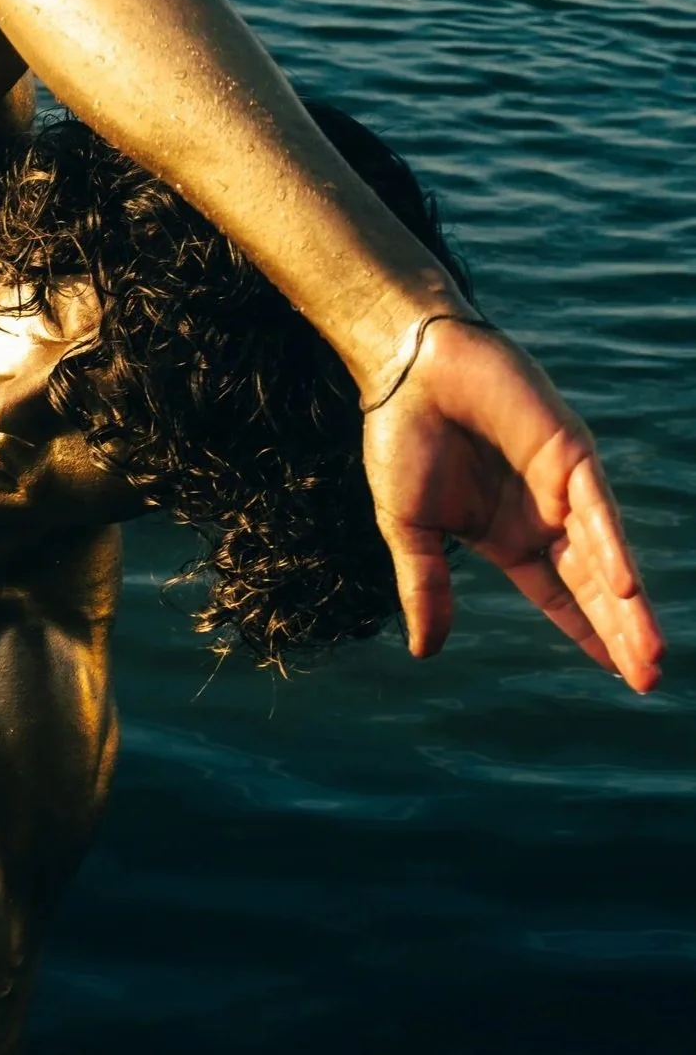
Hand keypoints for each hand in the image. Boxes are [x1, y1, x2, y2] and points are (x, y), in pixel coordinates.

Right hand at [362, 317, 663, 691]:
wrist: (409, 372)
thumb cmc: (402, 442)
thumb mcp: (407, 529)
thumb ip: (424, 586)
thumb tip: (426, 652)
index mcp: (506, 536)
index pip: (558, 595)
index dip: (588, 632)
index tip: (620, 674)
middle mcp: (543, 516)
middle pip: (592, 587)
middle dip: (621, 633)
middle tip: (649, 682)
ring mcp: (561, 486)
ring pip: (604, 557)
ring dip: (628, 607)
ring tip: (650, 654)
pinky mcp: (569, 452)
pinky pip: (595, 509)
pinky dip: (611, 547)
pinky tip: (626, 587)